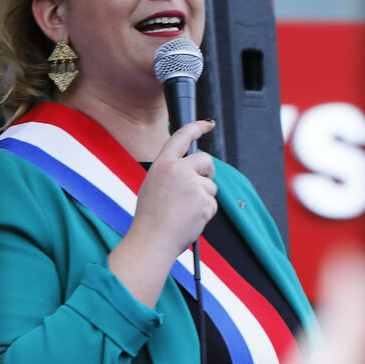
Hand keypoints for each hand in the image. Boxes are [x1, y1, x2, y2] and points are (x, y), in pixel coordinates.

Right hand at [108, 120, 215, 306]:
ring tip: (184, 210)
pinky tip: (189, 219)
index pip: (181, 137)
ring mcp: (192, 185)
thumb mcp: (155, 185)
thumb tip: (194, 169)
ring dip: (203, 197)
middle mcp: (178, 170)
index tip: (207, 123)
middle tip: (196, 189)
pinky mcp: (204, 200)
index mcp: (162, 164)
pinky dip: (205, 212)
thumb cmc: (151, 217)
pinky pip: (212, 203)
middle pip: (206, 160)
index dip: (196, 127)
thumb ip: (173, 173)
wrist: (152, 240)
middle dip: (207, 172)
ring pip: (210, 185)